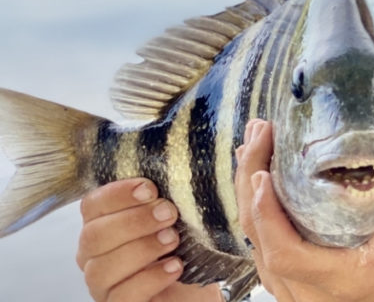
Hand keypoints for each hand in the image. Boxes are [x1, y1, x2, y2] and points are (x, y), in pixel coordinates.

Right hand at [76, 178, 222, 300]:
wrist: (200, 288)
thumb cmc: (188, 248)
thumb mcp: (183, 215)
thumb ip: (175, 192)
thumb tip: (208, 159)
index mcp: (104, 225)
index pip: (92, 205)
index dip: (117, 194)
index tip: (150, 188)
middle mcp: (95, 256)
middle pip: (93, 236)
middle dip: (133, 221)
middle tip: (170, 213)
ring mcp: (104, 285)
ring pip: (102, 268)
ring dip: (141, 249)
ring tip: (174, 239)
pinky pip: (122, 295)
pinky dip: (150, 278)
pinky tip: (175, 266)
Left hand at [235, 117, 373, 301]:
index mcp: (338, 279)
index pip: (285, 252)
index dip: (267, 213)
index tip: (263, 173)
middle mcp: (307, 292)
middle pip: (260, 239)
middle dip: (250, 182)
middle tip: (258, 136)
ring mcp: (293, 292)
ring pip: (254, 243)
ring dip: (248, 193)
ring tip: (252, 146)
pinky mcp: (288, 284)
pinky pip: (261, 248)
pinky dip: (255, 212)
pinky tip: (255, 182)